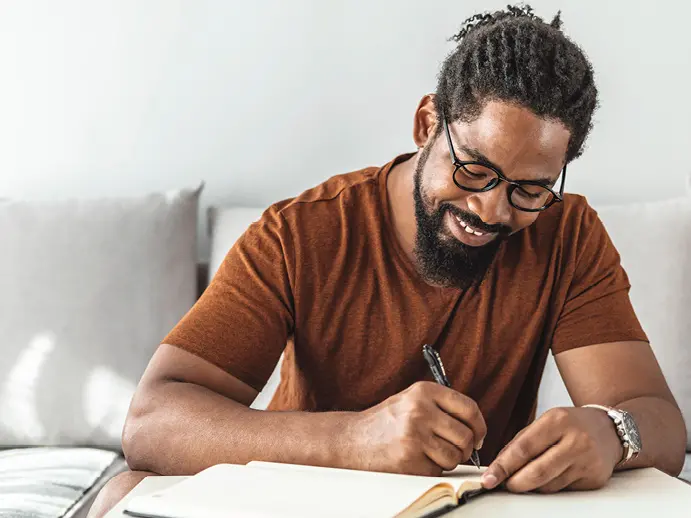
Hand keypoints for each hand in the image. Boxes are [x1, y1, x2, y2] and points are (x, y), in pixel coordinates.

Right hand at [344, 381, 486, 475]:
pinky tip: (415, 460)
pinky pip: (437, 470)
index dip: (479, 426)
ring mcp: (414, 435)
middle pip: (465, 436)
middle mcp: (420, 410)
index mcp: (424, 391)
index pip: (469, 408)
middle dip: (464, 449)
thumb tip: (476, 426)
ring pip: (454, 456)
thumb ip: (441, 406)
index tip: (479, 436)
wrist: (351, 439)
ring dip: (447, 461)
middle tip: (453, 450)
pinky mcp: (409, 458)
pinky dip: (431, 470)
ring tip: (429, 453)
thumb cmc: (386, 422)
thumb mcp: (411, 400)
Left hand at [482, 407, 622, 492]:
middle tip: (502, 485)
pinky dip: (548, 487)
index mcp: (558, 421)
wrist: (610, 430)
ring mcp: (588, 462)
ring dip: (530, 486)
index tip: (488, 477)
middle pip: (537, 472)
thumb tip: (498, 465)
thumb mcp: (545, 422)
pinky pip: (563, 490)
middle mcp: (576, 441)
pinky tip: (547, 478)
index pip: (524, 448)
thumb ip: (521, 441)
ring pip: (549, 485)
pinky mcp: (595, 479)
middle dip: (514, 483)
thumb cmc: (570, 424)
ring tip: (523, 479)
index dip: (503, 466)